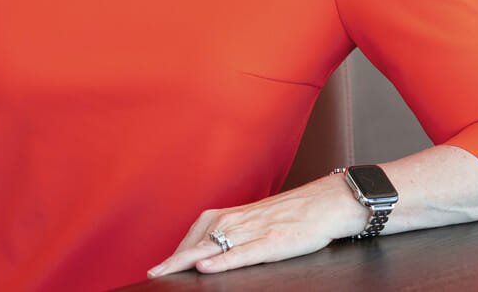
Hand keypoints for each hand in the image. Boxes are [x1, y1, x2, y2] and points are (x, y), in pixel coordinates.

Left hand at [147, 174, 368, 277]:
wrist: (325, 203)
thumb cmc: (292, 215)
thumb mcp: (258, 221)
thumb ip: (236, 233)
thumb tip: (214, 251)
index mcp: (233, 215)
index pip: (197, 233)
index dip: (177, 250)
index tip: (157, 267)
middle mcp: (238, 220)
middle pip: (198, 240)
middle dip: (174, 258)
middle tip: (152, 274)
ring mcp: (254, 231)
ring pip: (213, 246)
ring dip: (187, 259)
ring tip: (165, 273)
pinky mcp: (271, 242)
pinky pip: (242, 253)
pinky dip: (222, 260)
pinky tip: (206, 268)